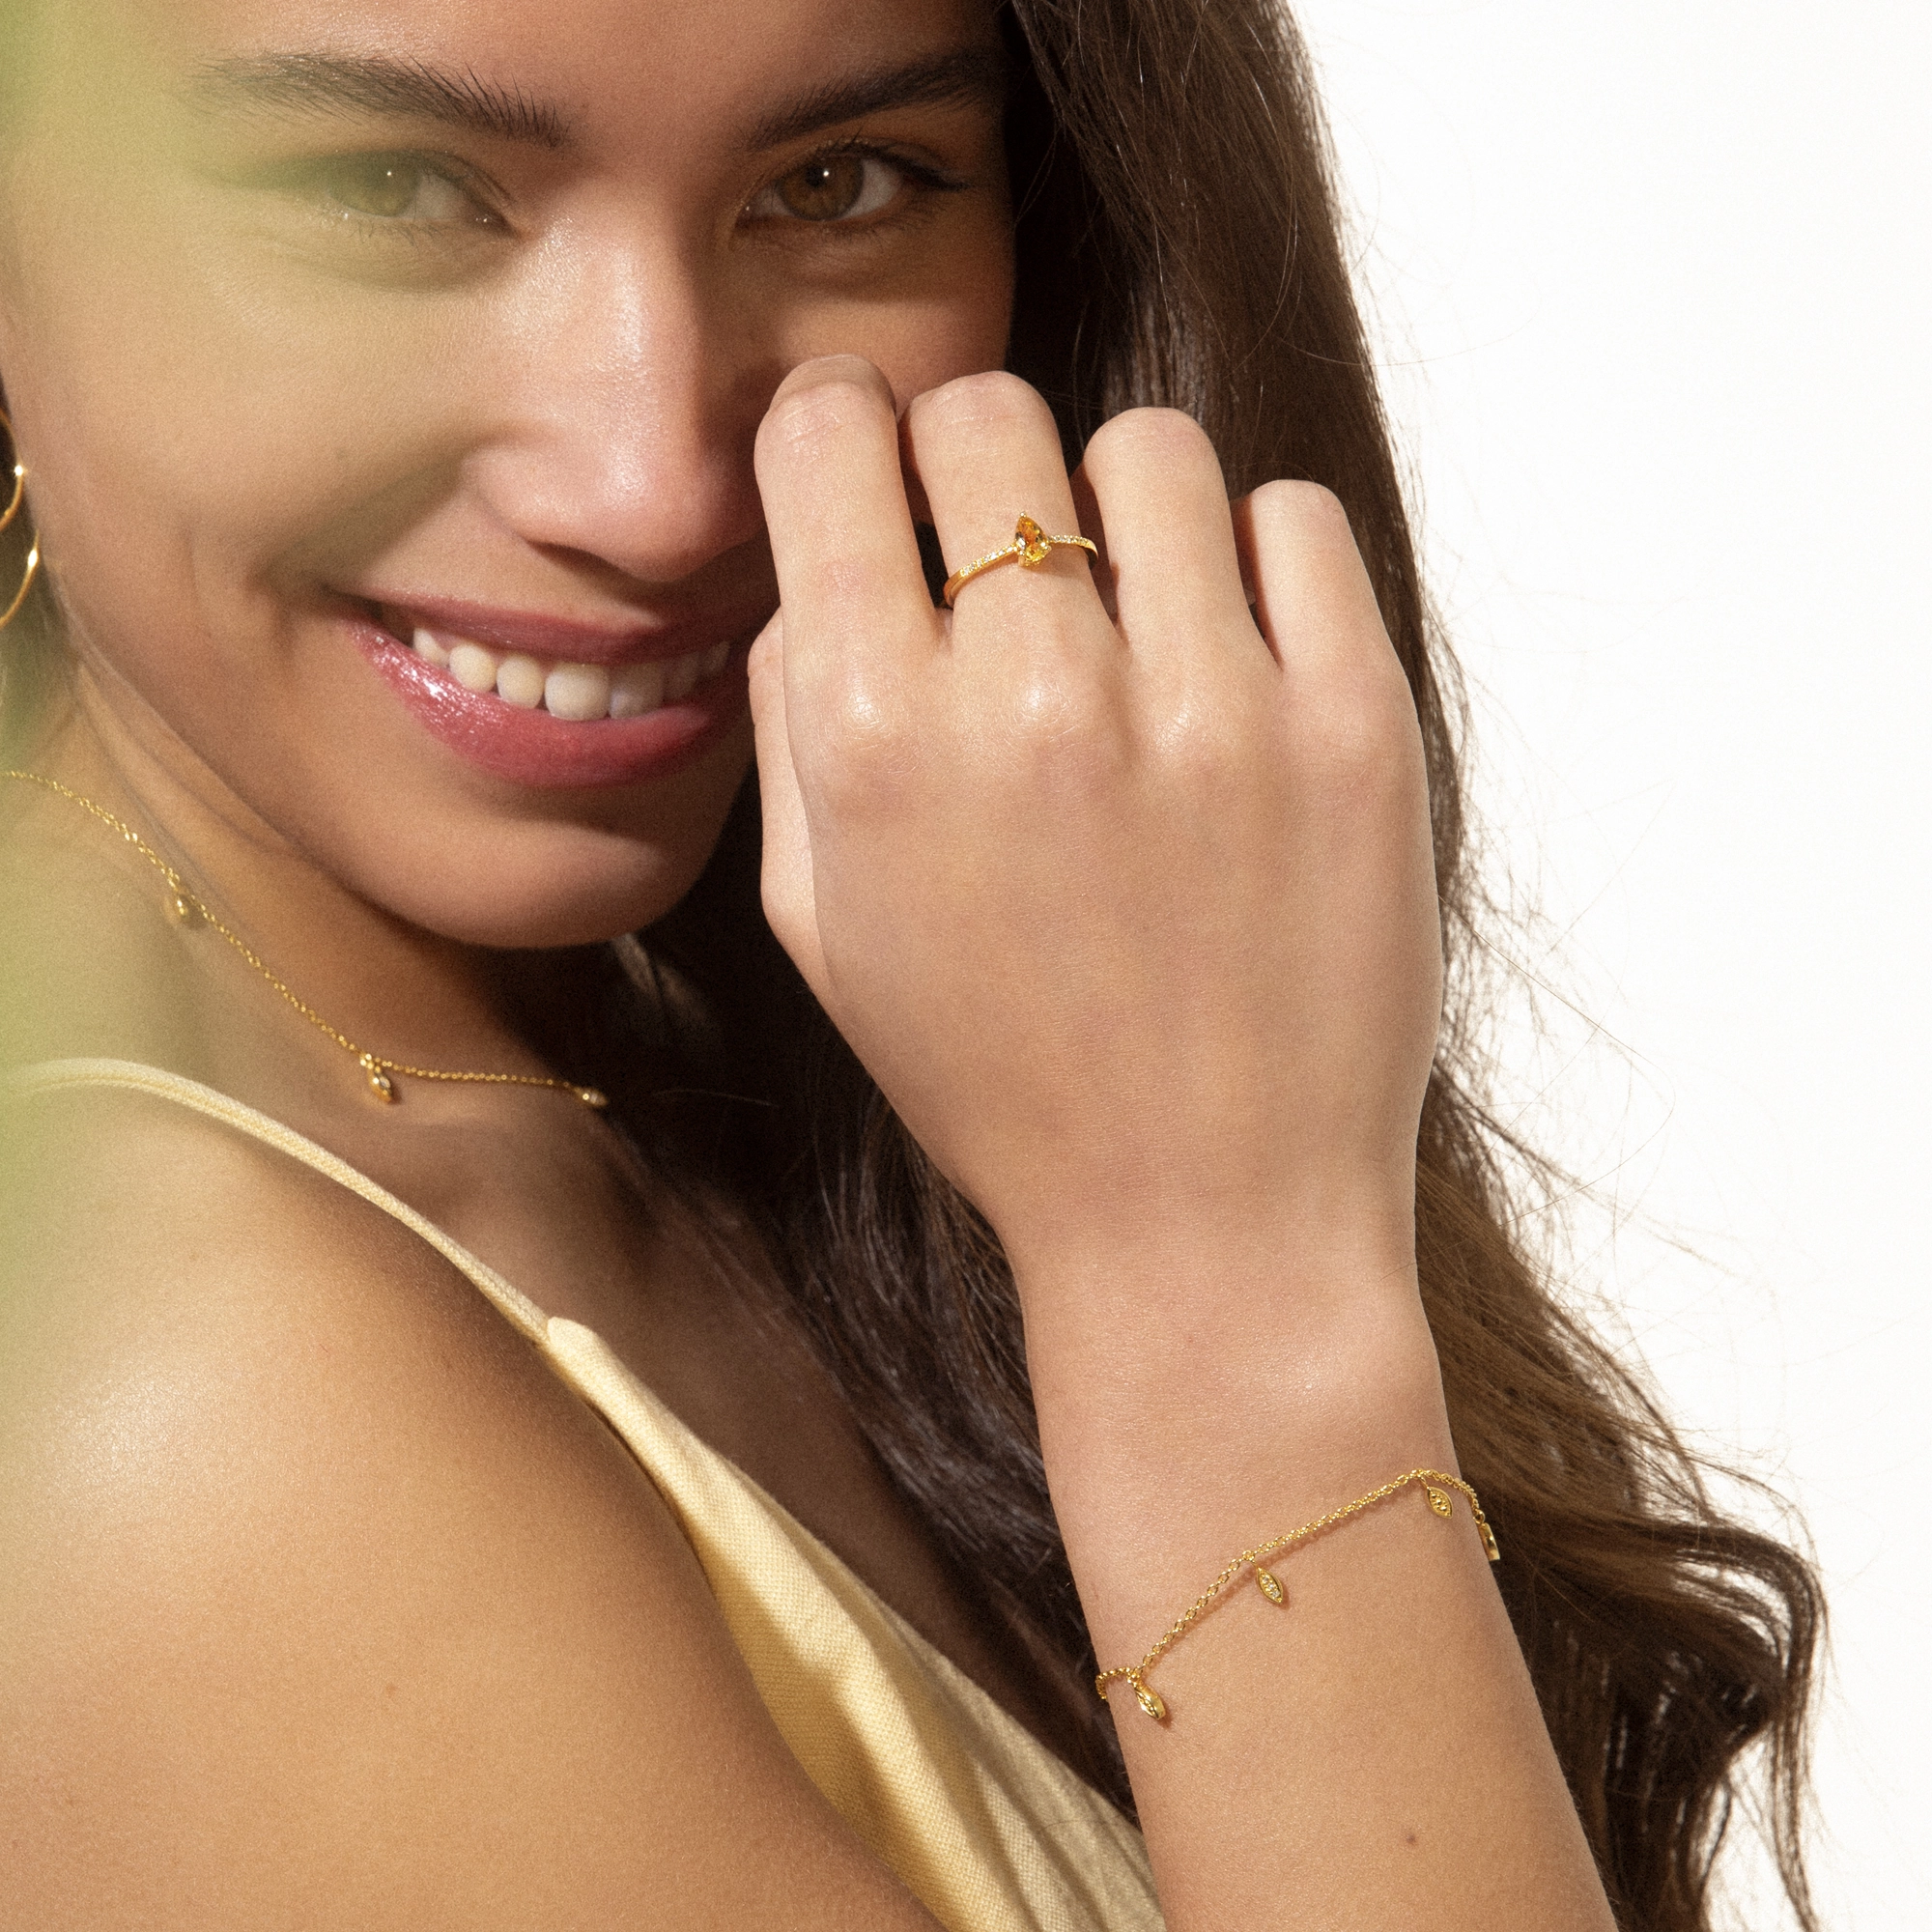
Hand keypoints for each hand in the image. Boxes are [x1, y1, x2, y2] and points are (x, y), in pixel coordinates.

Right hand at [750, 357, 1441, 1315]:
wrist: (1205, 1225)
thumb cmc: (998, 1080)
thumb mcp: (826, 930)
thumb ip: (797, 721)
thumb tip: (825, 561)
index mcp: (876, 745)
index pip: (830, 441)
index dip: (838, 430)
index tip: (868, 462)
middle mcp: (1036, 701)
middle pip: (988, 413)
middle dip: (971, 465)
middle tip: (1000, 556)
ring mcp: (1211, 708)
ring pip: (1149, 449)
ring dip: (1118, 514)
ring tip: (1129, 622)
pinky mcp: (1355, 728)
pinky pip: (1291, 519)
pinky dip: (1248, 563)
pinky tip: (1227, 658)